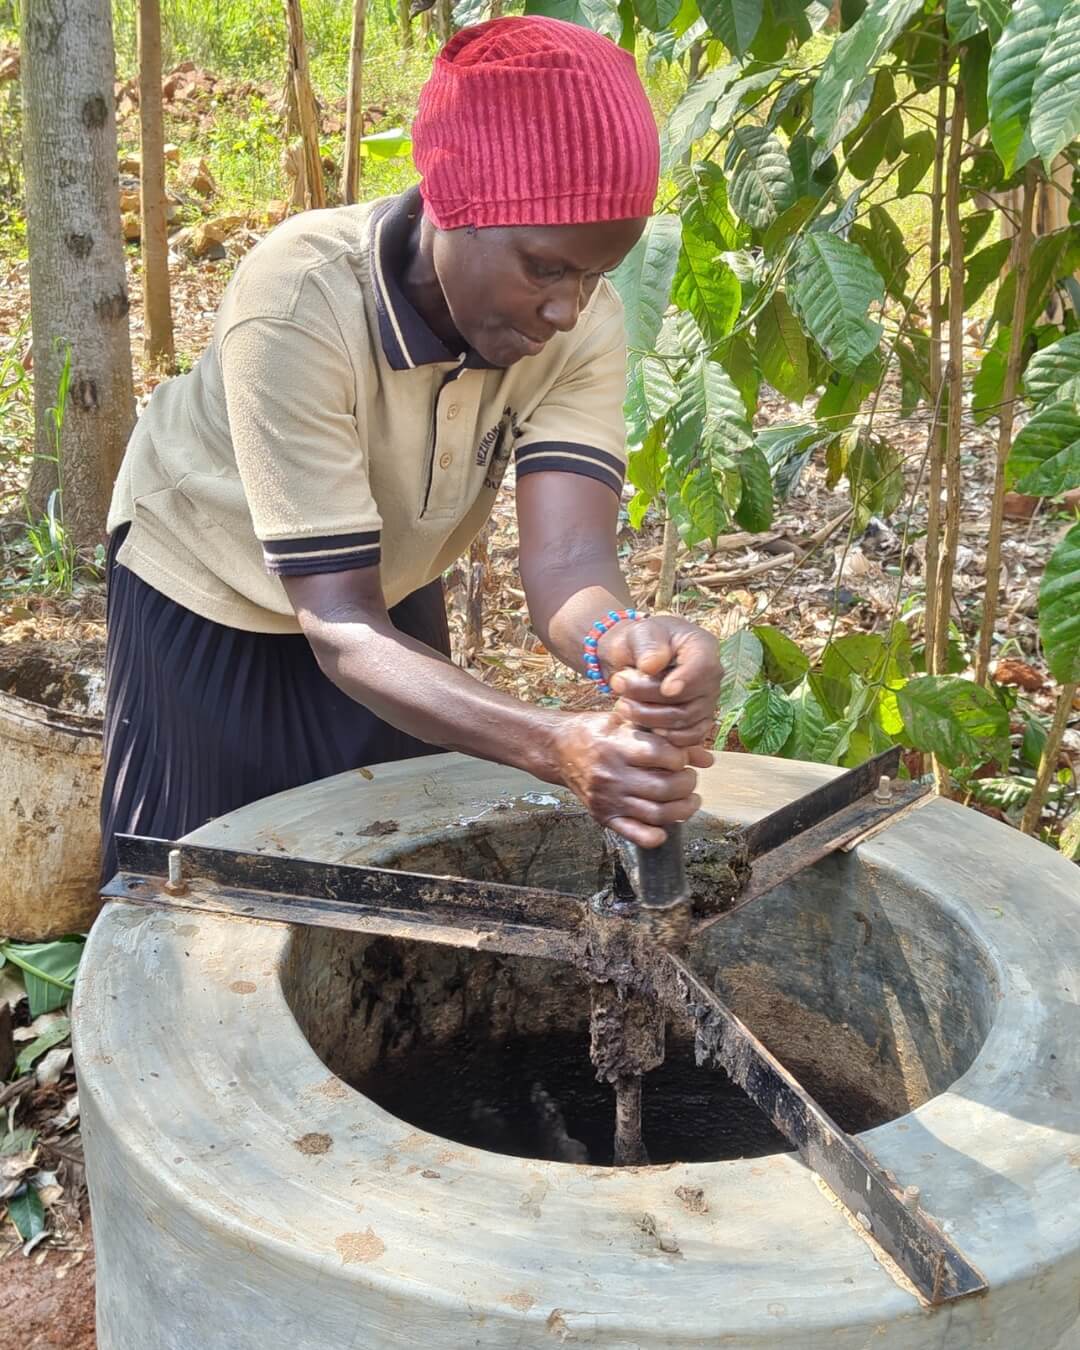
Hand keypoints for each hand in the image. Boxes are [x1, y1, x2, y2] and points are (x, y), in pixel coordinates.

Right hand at [550, 711, 710, 847]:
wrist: (557, 748)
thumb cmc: (597, 731)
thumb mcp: (628, 722)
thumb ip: (667, 737)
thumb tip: (707, 759)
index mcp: (617, 746)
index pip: (663, 756)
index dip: (681, 757)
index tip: (681, 756)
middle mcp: (612, 775)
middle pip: (665, 788)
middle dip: (688, 783)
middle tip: (689, 778)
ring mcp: (608, 799)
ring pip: (657, 814)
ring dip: (683, 809)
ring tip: (688, 799)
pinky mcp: (604, 816)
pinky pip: (635, 834)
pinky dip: (656, 836)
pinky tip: (666, 826)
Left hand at [597, 616, 721, 747]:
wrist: (635, 657)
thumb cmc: (641, 640)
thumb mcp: (640, 632)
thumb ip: (647, 646)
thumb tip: (650, 666)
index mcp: (703, 647)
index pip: (703, 668)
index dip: (686, 681)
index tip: (665, 689)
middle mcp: (711, 678)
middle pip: (690, 699)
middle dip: (651, 698)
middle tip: (619, 687)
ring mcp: (706, 702)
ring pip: (685, 721)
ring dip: (650, 718)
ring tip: (622, 706)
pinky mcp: (697, 722)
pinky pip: (688, 737)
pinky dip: (664, 737)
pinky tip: (642, 726)